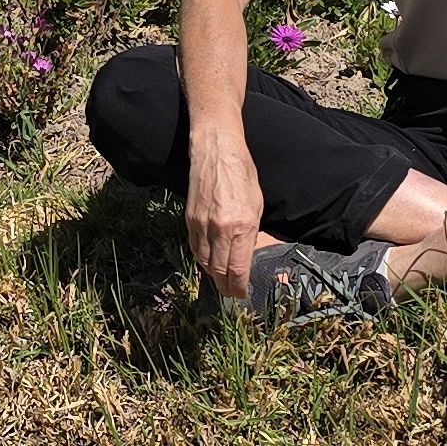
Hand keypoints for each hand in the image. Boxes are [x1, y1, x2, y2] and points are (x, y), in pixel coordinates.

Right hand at [185, 130, 264, 298]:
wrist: (216, 151)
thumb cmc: (242, 173)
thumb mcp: (257, 203)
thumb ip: (250, 232)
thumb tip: (245, 255)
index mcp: (242, 225)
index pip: (238, 268)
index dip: (239, 287)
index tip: (242, 294)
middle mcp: (220, 229)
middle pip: (219, 271)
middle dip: (226, 287)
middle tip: (231, 293)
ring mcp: (202, 226)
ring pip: (204, 263)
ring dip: (213, 276)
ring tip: (221, 281)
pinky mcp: (189, 220)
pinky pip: (195, 249)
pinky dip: (202, 260)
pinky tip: (208, 262)